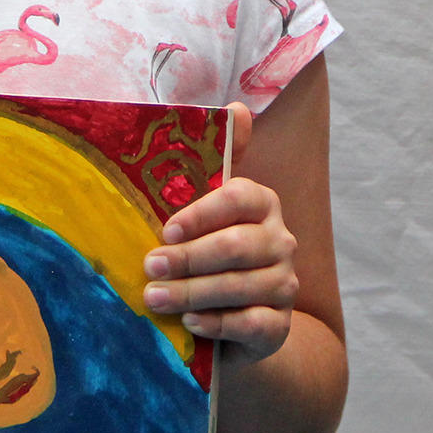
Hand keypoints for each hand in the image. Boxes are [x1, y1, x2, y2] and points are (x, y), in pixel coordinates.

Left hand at [141, 102, 297, 365]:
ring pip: (241, 286)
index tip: (166, 229)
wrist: (232, 319)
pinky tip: (190, 324)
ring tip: (153, 298)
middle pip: (236, 247)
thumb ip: (215, 158)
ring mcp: (284, 284)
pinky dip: (219, 324)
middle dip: (188, 258)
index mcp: (261, 203)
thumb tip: (238, 107)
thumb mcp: (203, 207)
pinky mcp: (280, 325)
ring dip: (192, 294)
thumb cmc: (207, 252)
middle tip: (149, 266)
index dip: (203, 213)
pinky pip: (254, 324)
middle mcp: (280, 240)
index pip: (239, 198)